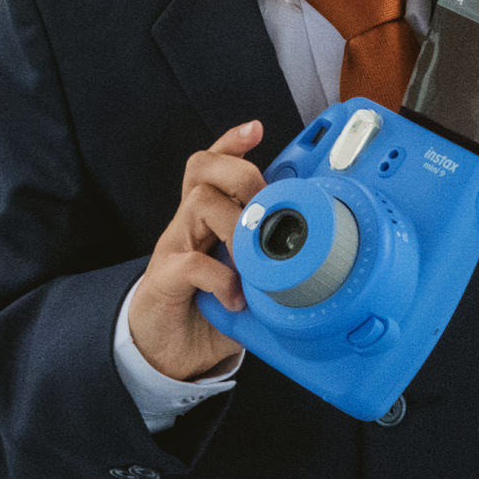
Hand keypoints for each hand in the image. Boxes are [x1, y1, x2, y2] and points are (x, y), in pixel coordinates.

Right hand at [127, 120, 265, 382]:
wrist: (164, 349)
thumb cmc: (207, 307)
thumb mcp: (244, 280)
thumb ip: (269, 265)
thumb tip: (316, 261)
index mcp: (206, 218)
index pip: (212, 165)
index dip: (232, 143)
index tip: (256, 129)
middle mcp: (187, 223)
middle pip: (203, 169)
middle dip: (240, 174)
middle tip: (261, 204)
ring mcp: (173, 247)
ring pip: (199, 203)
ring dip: (236, 224)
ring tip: (252, 256)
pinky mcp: (163, 279)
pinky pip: (191, 263)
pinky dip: (220, 276)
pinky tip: (235, 295)